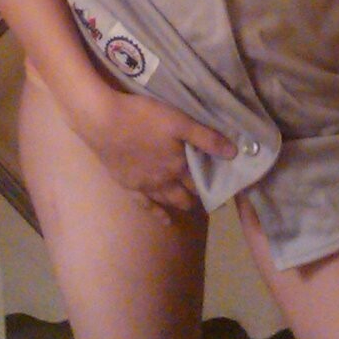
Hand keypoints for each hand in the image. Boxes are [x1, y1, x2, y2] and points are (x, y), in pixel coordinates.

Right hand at [79, 88, 235, 218]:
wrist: (103, 121)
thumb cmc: (143, 118)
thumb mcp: (179, 122)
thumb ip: (206, 138)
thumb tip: (234, 153)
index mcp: (178, 166)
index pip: (200, 182)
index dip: (212, 185)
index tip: (222, 187)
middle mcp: (164, 182)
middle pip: (186, 195)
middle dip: (198, 196)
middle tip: (208, 195)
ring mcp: (144, 186)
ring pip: (168, 201)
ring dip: (181, 204)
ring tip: (191, 205)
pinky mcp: (127, 185)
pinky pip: (146, 206)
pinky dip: (158, 214)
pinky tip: (164, 220)